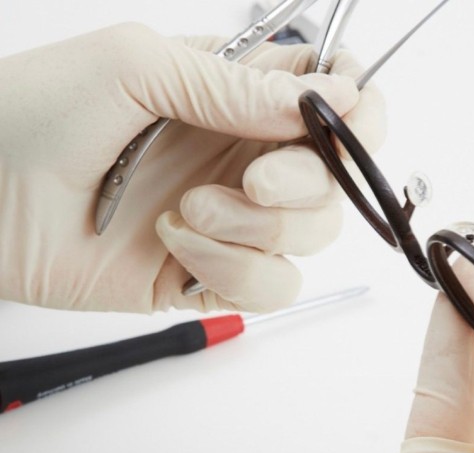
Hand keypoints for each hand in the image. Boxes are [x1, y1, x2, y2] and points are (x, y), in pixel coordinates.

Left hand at [0, 23, 384, 312]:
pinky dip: (233, 271)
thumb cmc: (31, 113)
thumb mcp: (136, 66)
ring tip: (189, 211)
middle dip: (309, 183)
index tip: (348, 120)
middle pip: (339, 178)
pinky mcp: (210, 273)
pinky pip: (272, 286)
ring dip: (259, 231)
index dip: (360, 110)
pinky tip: (176, 245)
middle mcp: (245, 156)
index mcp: (236, 95)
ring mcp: (233, 219)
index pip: (335, 98)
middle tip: (257, 180)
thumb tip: (332, 97)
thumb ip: (238, 83)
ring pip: (314, 236)